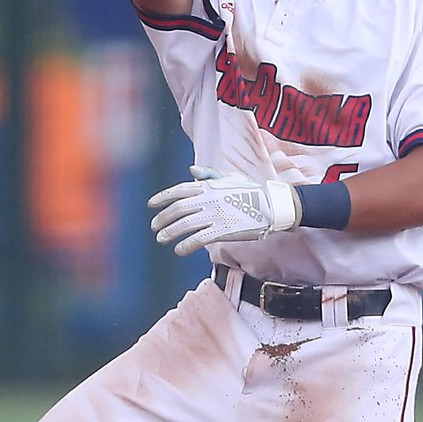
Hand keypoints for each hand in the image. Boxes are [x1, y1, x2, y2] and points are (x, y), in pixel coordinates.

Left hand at [148, 164, 298, 256]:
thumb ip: (209, 175)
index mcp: (209, 186)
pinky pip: (199, 239)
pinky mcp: (223, 231)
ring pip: (185, 224)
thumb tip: (191, 170)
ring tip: (161, 239)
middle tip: (154, 226)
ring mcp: (215, 215)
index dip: (162, 197)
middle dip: (163, 218)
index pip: (179, 190)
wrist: (271, 206)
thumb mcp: (230, 178)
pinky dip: (186, 245)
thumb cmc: (251, 191)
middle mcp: (209, 199)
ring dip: (170, 232)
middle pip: (178, 209)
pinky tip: (178, 250)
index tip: (150, 205)